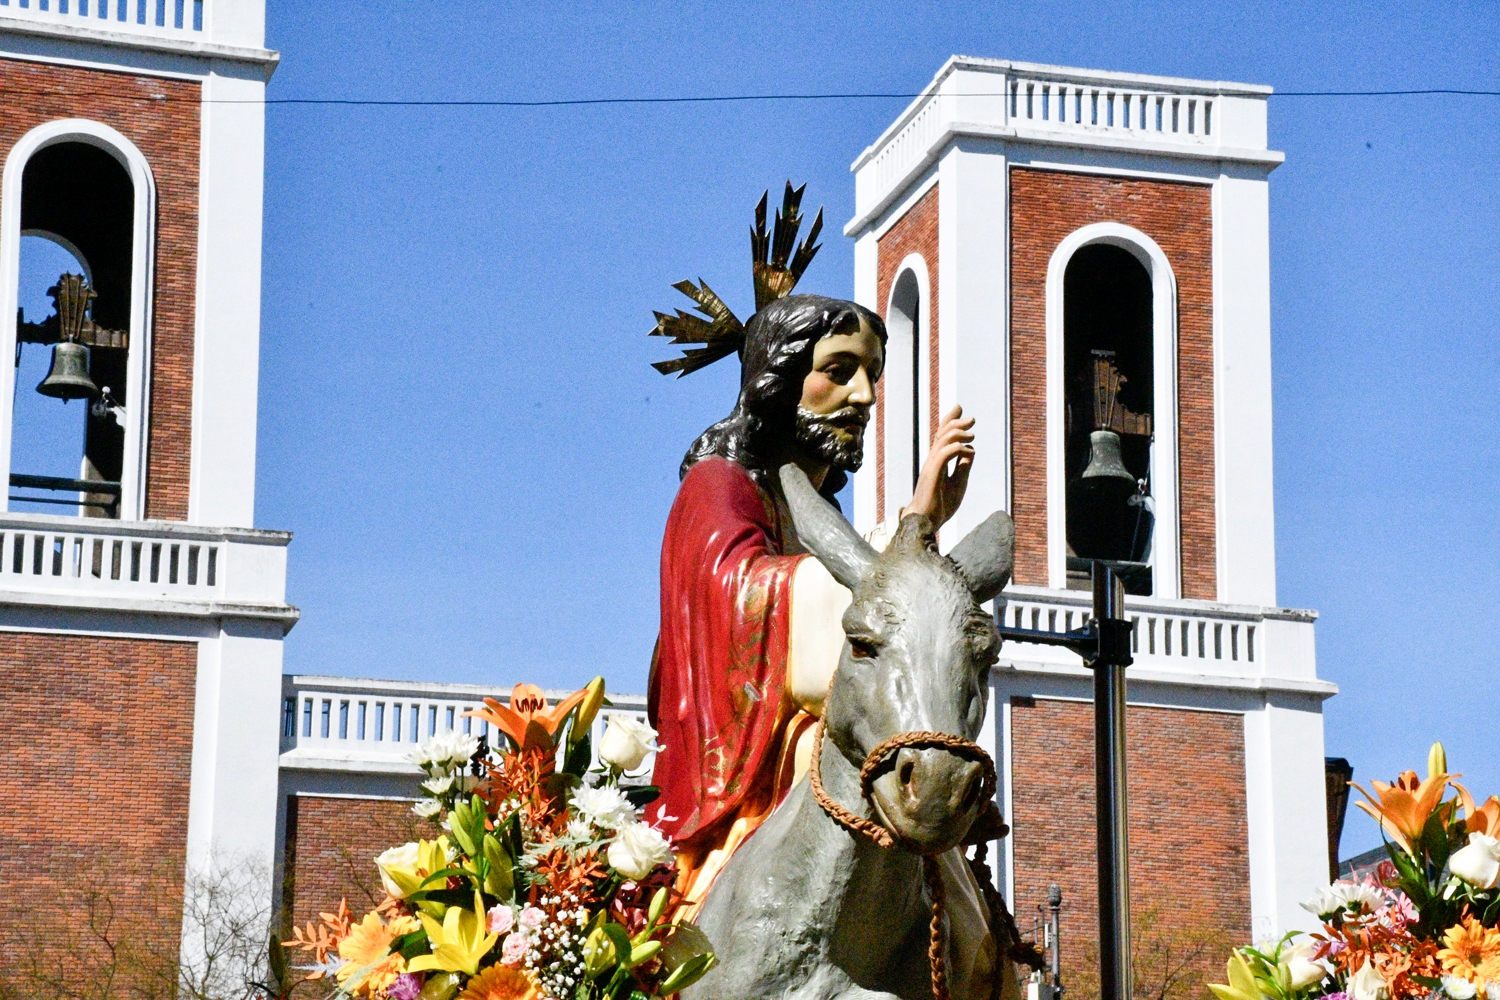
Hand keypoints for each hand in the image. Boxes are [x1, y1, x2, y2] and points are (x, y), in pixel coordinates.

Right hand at [905, 405, 973, 528]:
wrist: (927, 522)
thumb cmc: (940, 506)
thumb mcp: (958, 483)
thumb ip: (963, 467)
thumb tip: (971, 450)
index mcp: (938, 462)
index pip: (942, 436)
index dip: (950, 420)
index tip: (960, 409)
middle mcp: (933, 460)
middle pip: (942, 433)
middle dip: (956, 421)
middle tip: (972, 419)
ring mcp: (931, 466)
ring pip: (943, 439)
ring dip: (960, 433)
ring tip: (972, 436)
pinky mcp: (932, 474)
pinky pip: (944, 453)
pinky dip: (958, 448)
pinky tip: (967, 450)